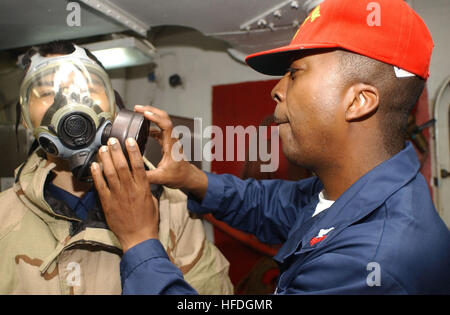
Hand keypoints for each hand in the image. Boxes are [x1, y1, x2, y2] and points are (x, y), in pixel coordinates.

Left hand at [90, 137, 158, 252]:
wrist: (138, 237)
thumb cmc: (147, 220)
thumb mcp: (152, 200)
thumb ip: (145, 187)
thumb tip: (141, 178)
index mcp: (143, 188)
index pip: (137, 165)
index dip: (133, 151)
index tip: (129, 140)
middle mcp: (130, 190)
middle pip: (121, 166)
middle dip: (116, 151)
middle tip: (112, 140)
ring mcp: (117, 196)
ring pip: (109, 173)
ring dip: (105, 159)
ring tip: (102, 148)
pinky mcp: (107, 203)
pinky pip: (100, 186)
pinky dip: (96, 175)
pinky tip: (94, 165)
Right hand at [134, 105, 207, 199]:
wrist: (187, 178)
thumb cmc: (179, 176)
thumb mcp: (162, 178)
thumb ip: (148, 177)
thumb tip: (133, 174)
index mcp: (171, 146)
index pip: (165, 125)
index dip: (155, 117)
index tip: (144, 113)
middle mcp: (171, 140)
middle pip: (164, 118)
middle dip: (151, 111)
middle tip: (138, 108)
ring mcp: (169, 140)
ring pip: (161, 123)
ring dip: (151, 116)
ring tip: (137, 114)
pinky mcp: (167, 143)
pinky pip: (159, 130)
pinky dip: (150, 126)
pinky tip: (142, 128)